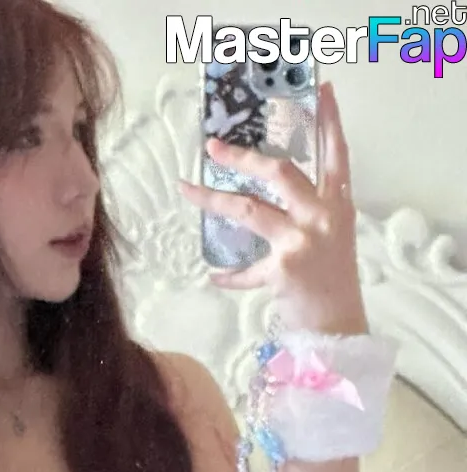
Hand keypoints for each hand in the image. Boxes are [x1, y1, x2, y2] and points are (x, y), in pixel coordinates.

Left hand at [179, 82, 366, 334]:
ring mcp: (302, 241)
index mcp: (337, 204)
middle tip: (212, 148)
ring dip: (212, 199)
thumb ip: (309, 212)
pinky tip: (216, 276)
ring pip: (249, 208)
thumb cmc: (331, 281)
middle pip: (279, 172)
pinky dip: (229, 275)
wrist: (339, 326)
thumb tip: (265, 192)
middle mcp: (322, 216)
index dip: (329, 122)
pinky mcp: (282, 269)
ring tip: (188, 189)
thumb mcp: (332, 238)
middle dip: (242, 158)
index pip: (336, 154)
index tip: (320, 90)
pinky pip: (244, 270)